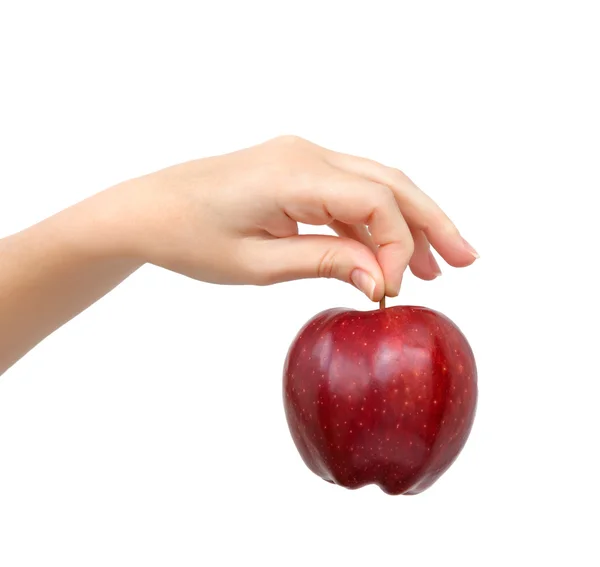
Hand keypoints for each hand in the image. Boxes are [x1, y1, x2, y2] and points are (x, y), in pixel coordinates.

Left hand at [113, 136, 477, 300]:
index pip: (374, 202)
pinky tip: (387, 252)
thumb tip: (380, 279)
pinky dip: (374, 222)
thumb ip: (325, 263)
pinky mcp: (296, 171)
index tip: (394, 291)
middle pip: (390, 184)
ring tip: (438, 265)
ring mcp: (302, 158)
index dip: (397, 246)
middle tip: (467, 261)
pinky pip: (349, 192)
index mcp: (294, 172)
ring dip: (408, 223)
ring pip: (375, 185)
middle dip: (431, 223)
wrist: (147, 211)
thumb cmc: (189, 236)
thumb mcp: (258, 264)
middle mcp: (306, 154)